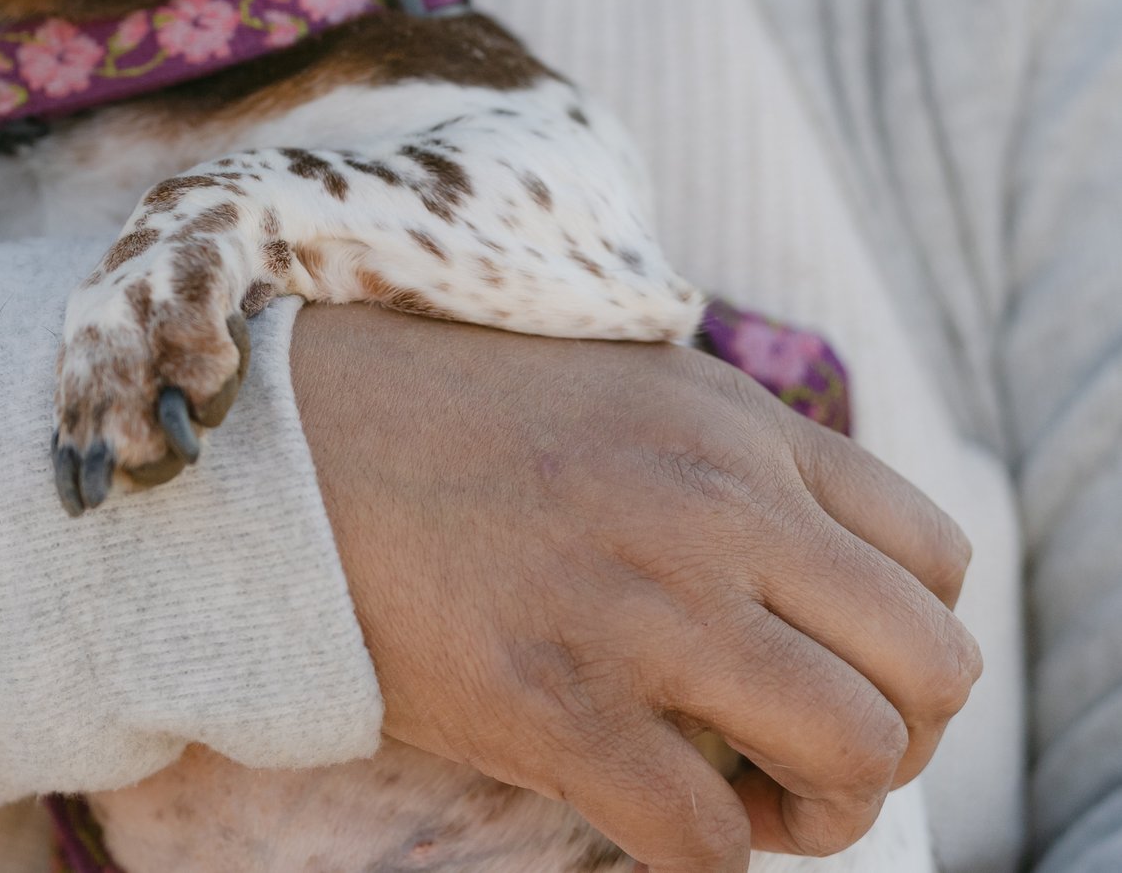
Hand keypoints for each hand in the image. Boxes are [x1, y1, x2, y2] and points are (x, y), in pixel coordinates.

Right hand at [292, 303, 980, 872]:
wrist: (273, 450)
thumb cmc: (430, 423)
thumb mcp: (612, 385)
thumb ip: (726, 456)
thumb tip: (812, 567)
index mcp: (732, 425)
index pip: (936, 560)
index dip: (908, 641)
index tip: (838, 668)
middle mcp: (714, 509)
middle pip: (932, 671)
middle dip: (896, 741)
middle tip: (809, 757)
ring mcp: (639, 610)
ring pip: (856, 759)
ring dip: (820, 812)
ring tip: (746, 799)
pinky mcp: (555, 709)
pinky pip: (710, 840)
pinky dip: (708, 855)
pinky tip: (654, 815)